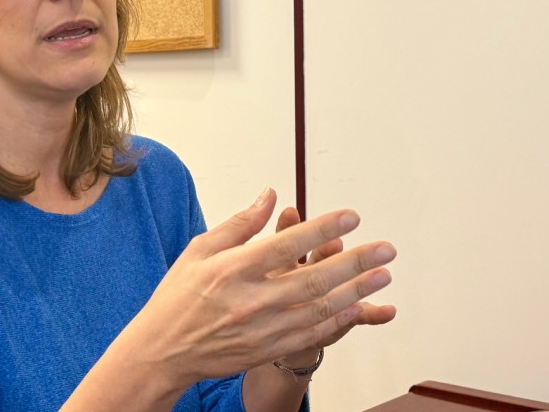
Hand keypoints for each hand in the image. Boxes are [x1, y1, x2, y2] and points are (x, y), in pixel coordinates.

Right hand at [118, 188, 396, 386]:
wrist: (163, 351)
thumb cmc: (179, 296)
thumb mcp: (200, 250)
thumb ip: (239, 224)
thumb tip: (269, 197)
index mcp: (233, 269)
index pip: (286, 245)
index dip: (322, 228)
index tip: (351, 216)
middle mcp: (251, 300)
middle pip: (314, 278)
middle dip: (354, 262)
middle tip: (385, 249)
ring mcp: (263, 329)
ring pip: (320, 309)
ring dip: (356, 292)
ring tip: (382, 275)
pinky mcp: (268, 349)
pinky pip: (312, 335)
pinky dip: (339, 321)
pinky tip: (358, 307)